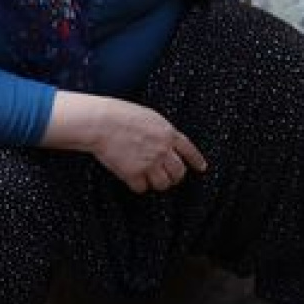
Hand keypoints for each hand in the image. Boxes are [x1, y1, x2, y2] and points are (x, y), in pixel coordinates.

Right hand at [45, 93, 206, 193]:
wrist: (102, 122)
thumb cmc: (121, 114)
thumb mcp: (150, 117)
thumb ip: (162, 131)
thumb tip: (167, 143)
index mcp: (168, 133)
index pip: (189, 150)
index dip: (196, 160)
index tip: (202, 168)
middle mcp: (163, 150)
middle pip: (178, 172)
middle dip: (174, 176)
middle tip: (167, 177)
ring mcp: (149, 163)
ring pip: (163, 184)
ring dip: (157, 183)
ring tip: (149, 178)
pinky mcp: (134, 174)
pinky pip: (142, 188)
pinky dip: (138, 186)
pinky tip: (133, 179)